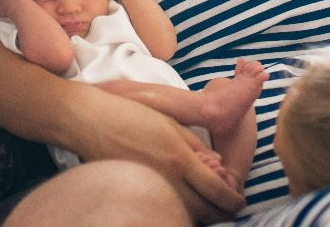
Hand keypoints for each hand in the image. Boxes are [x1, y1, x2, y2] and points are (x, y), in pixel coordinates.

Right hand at [77, 93, 244, 222]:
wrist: (89, 122)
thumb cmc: (130, 114)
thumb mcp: (170, 122)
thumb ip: (195, 145)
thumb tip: (216, 166)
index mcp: (180, 159)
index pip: (216, 190)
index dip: (232, 200)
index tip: (240, 202)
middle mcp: (167, 180)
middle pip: (204, 210)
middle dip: (223, 214)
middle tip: (232, 212)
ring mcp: (150, 189)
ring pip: (185, 214)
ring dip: (204, 215)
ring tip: (214, 211)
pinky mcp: (135, 193)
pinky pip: (165, 207)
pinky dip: (181, 210)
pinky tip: (185, 205)